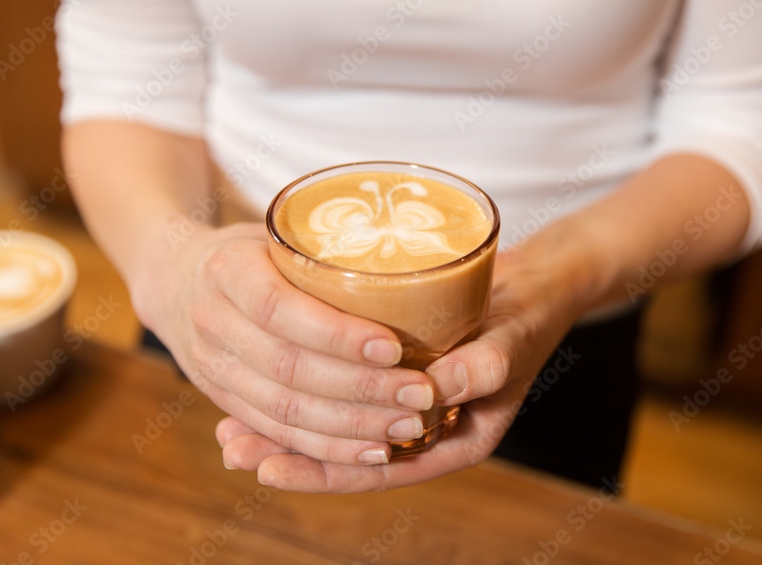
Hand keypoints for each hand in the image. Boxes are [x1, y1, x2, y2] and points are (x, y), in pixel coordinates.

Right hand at [132, 222, 438, 465]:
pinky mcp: (223, 401)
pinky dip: (328, 449)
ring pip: (284, 411)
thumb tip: (413, 265)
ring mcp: (211, 368)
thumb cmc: (253, 249)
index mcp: (227, 270)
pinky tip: (374, 451)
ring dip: (352, 426)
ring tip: (409, 425)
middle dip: (361, 388)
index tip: (395, 347)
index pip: (280, 309)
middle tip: (421, 393)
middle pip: (288, 369)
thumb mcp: (278, 231)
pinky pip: (278, 433)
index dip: (337, 334)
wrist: (175, 277)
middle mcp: (212, 322)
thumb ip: (327, 250)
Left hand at [216, 240, 589, 492]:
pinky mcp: (395, 376)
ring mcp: (408, 407)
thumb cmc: (527, 317)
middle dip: (291, 453)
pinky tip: (263, 384)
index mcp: (457, 440)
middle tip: (232, 446)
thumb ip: (483, 366)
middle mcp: (428, 432)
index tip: (269, 466)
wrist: (533, 288)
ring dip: (287, 429)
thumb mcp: (513, 341)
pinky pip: (345, 397)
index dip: (323, 472)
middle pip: (351, 457)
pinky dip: (307, 394)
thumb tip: (433, 390)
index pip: (381, 470)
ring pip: (341, 431)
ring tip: (228, 430)